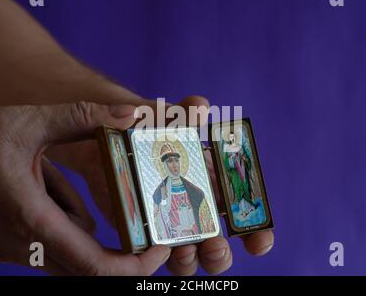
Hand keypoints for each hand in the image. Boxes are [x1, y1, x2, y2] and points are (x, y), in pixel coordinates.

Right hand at [0, 102, 170, 274]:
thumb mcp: (32, 120)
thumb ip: (85, 117)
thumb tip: (130, 114)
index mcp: (30, 217)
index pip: (92, 265)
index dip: (132, 267)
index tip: (157, 251)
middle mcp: (19, 244)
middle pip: (84, 265)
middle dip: (117, 250)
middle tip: (140, 224)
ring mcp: (6, 249)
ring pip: (65, 252)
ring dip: (77, 224)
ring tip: (48, 177)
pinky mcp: (0, 245)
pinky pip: (45, 245)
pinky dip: (57, 221)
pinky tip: (38, 186)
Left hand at [47, 96, 273, 274]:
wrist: (105, 132)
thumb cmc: (141, 123)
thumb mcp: (162, 116)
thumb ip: (182, 112)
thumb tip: (200, 105)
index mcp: (210, 180)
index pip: (242, 210)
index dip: (256, 229)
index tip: (259, 240)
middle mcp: (194, 204)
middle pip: (217, 242)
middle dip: (220, 252)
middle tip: (214, 246)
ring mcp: (168, 220)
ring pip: (188, 254)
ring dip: (191, 260)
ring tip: (182, 252)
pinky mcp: (141, 228)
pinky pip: (155, 253)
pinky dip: (158, 258)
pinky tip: (154, 252)